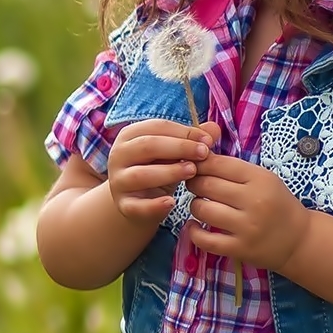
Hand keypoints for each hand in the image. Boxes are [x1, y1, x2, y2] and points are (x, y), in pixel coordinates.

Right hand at [104, 119, 219, 227]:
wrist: (139, 200)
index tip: (208, 140)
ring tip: (193, 172)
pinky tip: (172, 202)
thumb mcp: (174, 152)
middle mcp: (118, 155)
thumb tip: (214, 129)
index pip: (156, 127)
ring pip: (140, 174)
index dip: (184, 132)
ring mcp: (118, 181)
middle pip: (147, 146)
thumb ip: (192, 140)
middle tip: (204, 153)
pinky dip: (154, 205)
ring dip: (169, 172)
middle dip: (179, 148)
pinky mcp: (123, 204)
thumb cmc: (159, 168)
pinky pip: (136, 205)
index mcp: (130, 136)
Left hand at [188, 154, 313, 270]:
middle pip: (206, 185)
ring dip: (195, 206)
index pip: (219, 164)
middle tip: (195, 186)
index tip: (195, 167)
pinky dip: (193, 232)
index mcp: (261, 179)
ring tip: (202, 205)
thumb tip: (198, 159)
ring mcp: (247, 227)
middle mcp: (254, 202)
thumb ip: (234, 169)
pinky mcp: (240, 249)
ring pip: (202, 210)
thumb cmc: (277, 204)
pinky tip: (195, 225)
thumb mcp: (263, 179)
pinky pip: (205, 240)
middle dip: (194, 183)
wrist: (299, 239)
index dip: (200, 164)